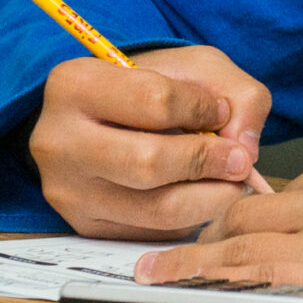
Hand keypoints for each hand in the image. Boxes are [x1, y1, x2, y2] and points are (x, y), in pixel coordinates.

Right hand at [29, 45, 273, 238]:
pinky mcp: (83, 227)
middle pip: (148, 163)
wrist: (106, 116)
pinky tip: (200, 196)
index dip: (203, 108)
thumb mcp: (197, 68)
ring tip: (231, 181)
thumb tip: (244, 150)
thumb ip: (236, 94)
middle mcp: (57, 141)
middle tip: (239, 160)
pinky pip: (152, 234)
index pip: (154, 101)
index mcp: (74, 85)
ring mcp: (67, 191)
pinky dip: (189, 219)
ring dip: (210, 199)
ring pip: (155, 209)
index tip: (221, 110)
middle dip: (208, 162)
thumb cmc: (151, 87)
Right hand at [137, 138, 302, 302]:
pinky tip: (278, 213)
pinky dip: (284, 201)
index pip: (245, 277)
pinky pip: (300, 184)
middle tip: (154, 262)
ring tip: (204, 238)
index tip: (152, 280)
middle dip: (192, 252)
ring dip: (229, 223)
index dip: (190, 279)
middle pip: (238, 238)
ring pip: (261, 206)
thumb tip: (277, 297)